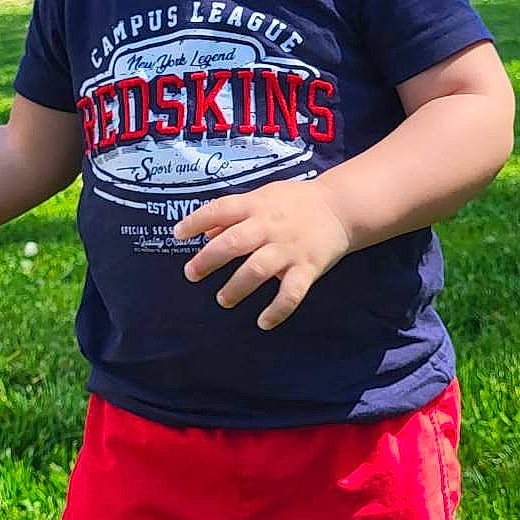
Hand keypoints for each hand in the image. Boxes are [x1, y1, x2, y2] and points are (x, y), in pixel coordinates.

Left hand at [172, 179, 351, 330]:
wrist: (341, 207)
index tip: (178, 235)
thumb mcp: (263, 197)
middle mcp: (270, 226)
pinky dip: (277, 310)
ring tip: (223, 299)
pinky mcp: (308, 268)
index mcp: (256, 205)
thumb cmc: (295, 202)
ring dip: (236, 287)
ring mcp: (289, 249)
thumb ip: (234, 215)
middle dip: (209, 260)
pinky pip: (291, 293)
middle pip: (234, 243)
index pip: (220, 209)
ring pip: (257, 270)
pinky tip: (263, 322)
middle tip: (191, 274)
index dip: (196, 221)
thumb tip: (205, 234)